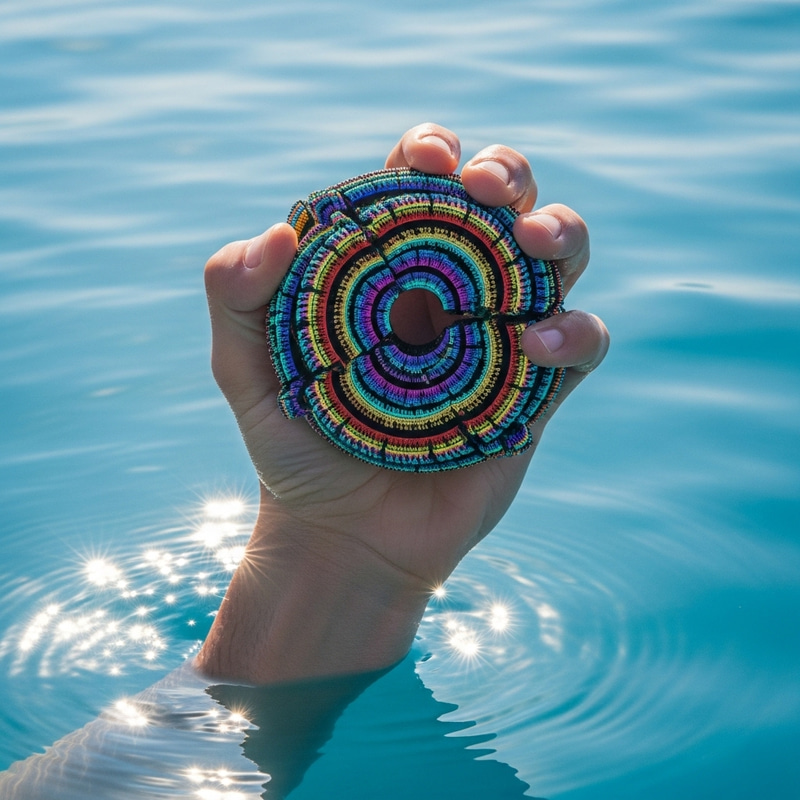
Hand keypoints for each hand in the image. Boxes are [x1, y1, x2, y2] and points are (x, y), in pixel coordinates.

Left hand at [199, 123, 608, 682]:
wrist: (345, 538)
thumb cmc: (297, 448)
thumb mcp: (245, 372)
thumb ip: (236, 296)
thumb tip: (278, 232)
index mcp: (392, 268)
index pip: (424, 182)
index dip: (434, 150)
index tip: (427, 160)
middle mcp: (455, 290)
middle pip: (506, 200)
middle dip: (508, 173)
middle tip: (487, 193)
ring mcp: (502, 337)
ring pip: (562, 255)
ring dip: (563, 230)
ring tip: (535, 246)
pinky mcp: (538, 390)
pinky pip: (584, 342)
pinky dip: (577, 331)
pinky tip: (538, 345)